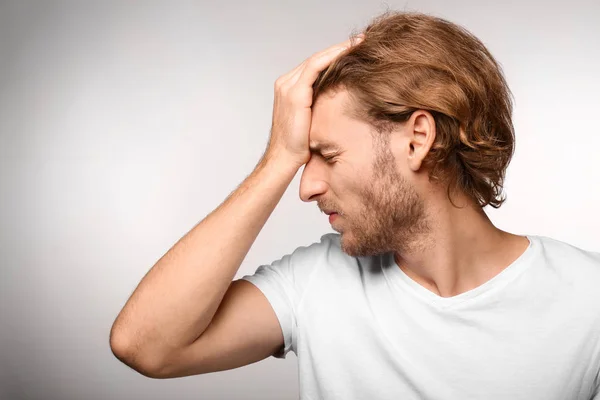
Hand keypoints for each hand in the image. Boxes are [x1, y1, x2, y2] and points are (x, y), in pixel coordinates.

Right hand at [264, 35, 363, 167]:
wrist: (283, 160)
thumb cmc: (298, 146)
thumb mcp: (310, 121)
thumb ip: (318, 106)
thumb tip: (339, 103)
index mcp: (288, 88)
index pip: (313, 65)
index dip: (333, 55)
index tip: (353, 50)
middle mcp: (285, 84)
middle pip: (316, 59)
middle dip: (339, 48)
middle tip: (360, 41)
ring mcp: (288, 87)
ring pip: (317, 59)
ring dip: (339, 49)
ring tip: (358, 43)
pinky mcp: (295, 94)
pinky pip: (315, 67)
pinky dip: (332, 57)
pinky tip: (348, 53)